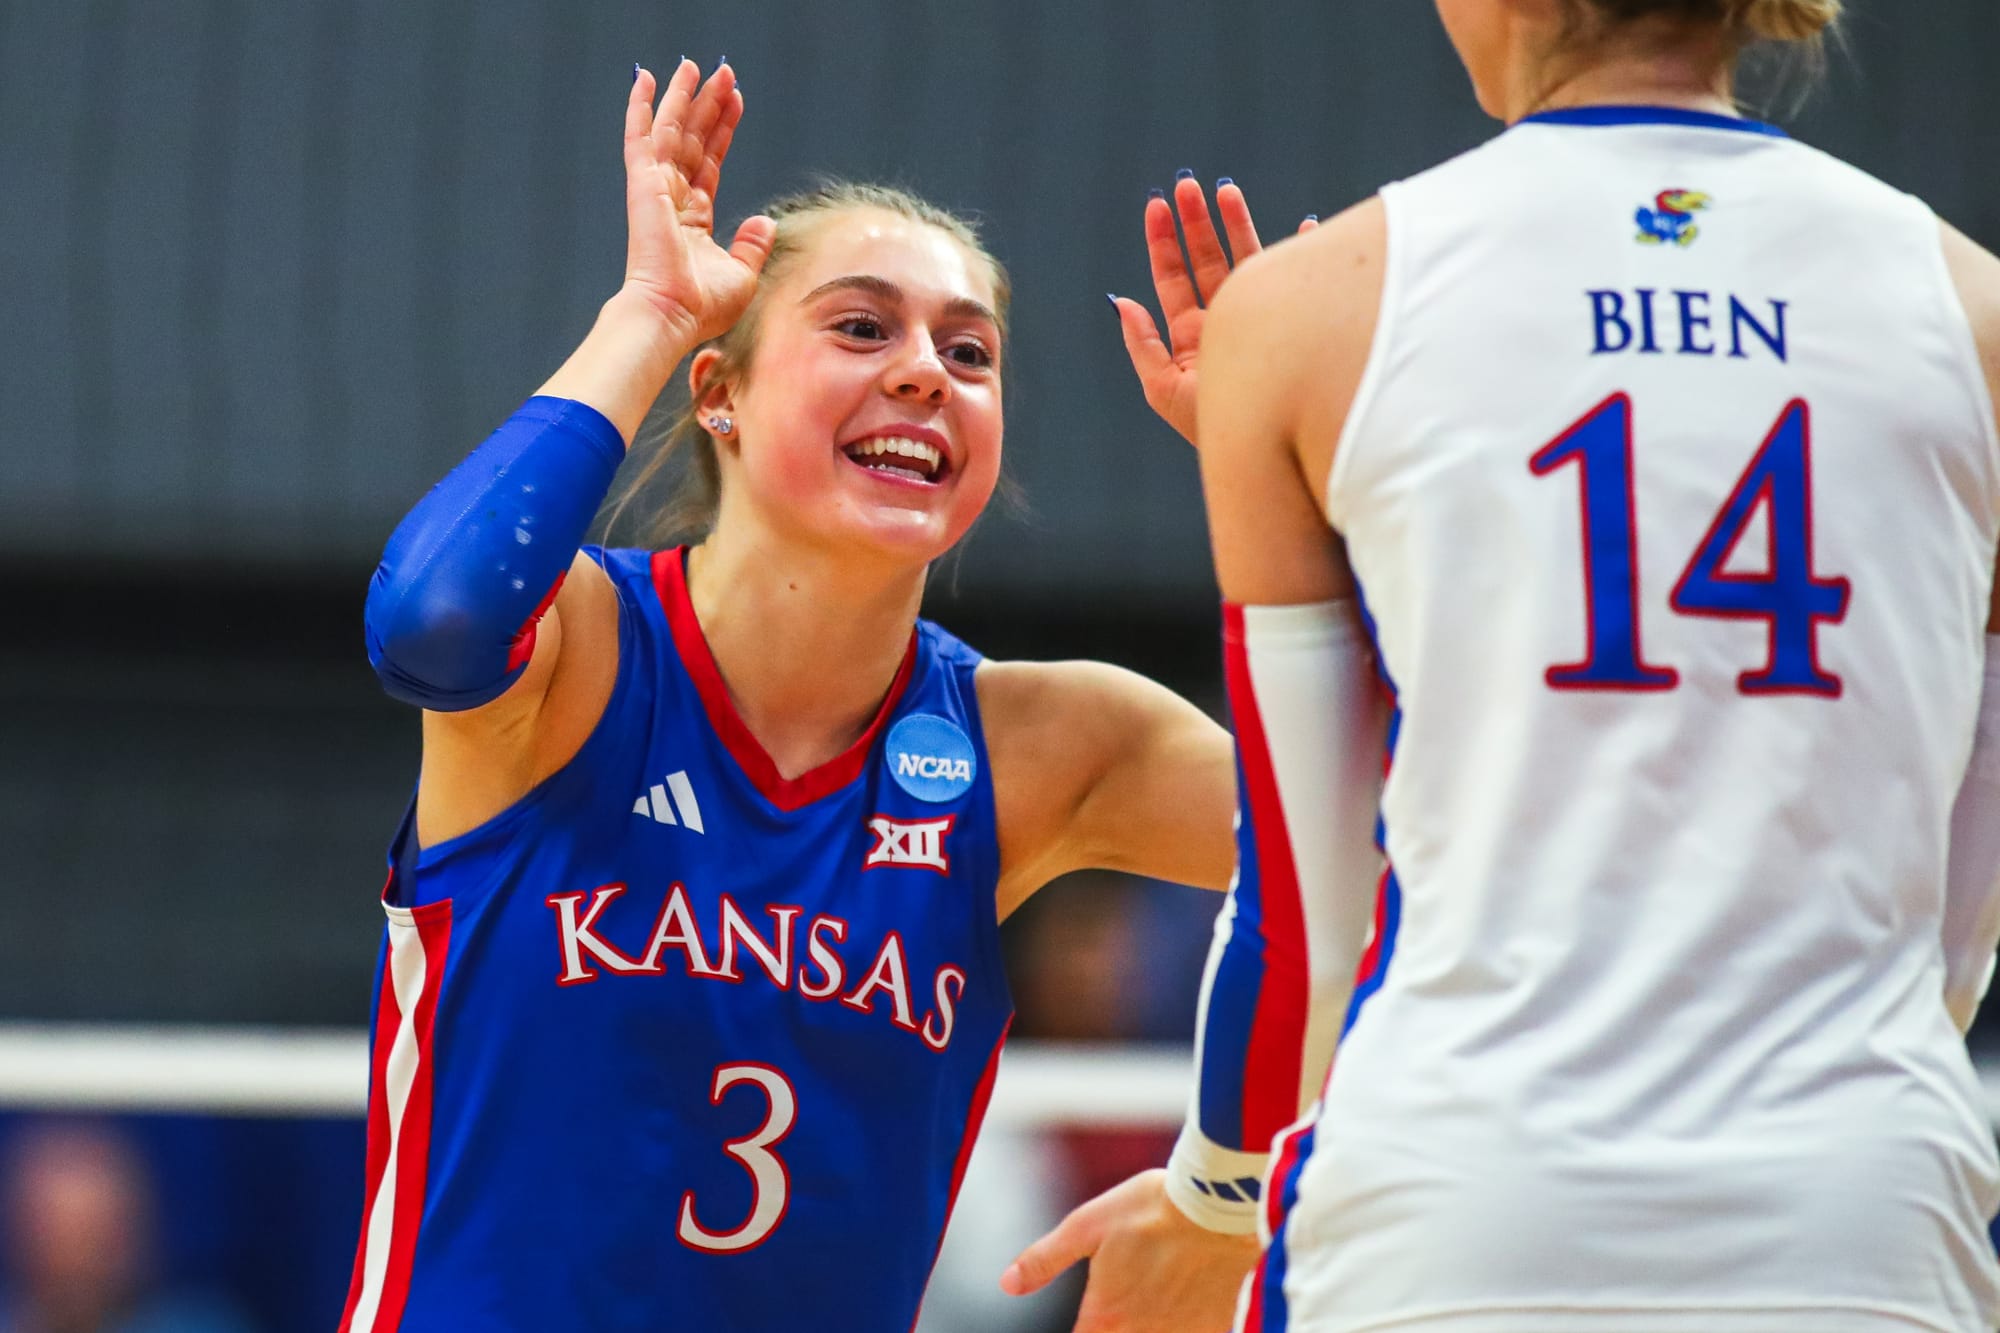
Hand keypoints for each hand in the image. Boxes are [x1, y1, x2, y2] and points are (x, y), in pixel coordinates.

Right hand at [622, 60, 777, 348]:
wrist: (672, 314)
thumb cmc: (702, 306)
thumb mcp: (741, 273)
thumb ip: (752, 245)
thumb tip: (765, 221)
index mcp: (693, 219)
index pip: (709, 162)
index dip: (722, 131)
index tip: (735, 101)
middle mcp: (673, 199)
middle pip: (692, 140)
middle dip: (707, 105)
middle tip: (722, 72)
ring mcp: (655, 190)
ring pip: (671, 131)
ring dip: (682, 97)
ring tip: (695, 65)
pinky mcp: (643, 186)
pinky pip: (640, 138)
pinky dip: (640, 107)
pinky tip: (645, 79)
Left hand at [1000, 1169, 1259, 1332]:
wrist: (1218, 1206)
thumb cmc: (1150, 1209)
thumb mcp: (1086, 1225)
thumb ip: (1044, 1260)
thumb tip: (1007, 1284)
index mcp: (1106, 1316)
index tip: (1086, 1328)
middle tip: (1116, 1314)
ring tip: (1141, 1313)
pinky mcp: (1213, 1329)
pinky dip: (1178, 1332)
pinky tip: (1174, 1318)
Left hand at [1111, 179, 1317, 446]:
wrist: (1266, 448)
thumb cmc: (1213, 428)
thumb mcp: (1164, 391)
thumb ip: (1142, 345)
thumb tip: (1121, 300)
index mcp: (1191, 334)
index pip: (1173, 279)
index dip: (1162, 242)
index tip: (1156, 207)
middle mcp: (1224, 320)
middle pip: (1205, 260)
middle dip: (1195, 222)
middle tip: (1185, 186)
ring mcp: (1260, 316)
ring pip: (1246, 258)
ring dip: (1236, 223)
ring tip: (1225, 189)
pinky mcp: (1295, 318)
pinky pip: (1298, 278)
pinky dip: (1301, 252)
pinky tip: (1303, 227)